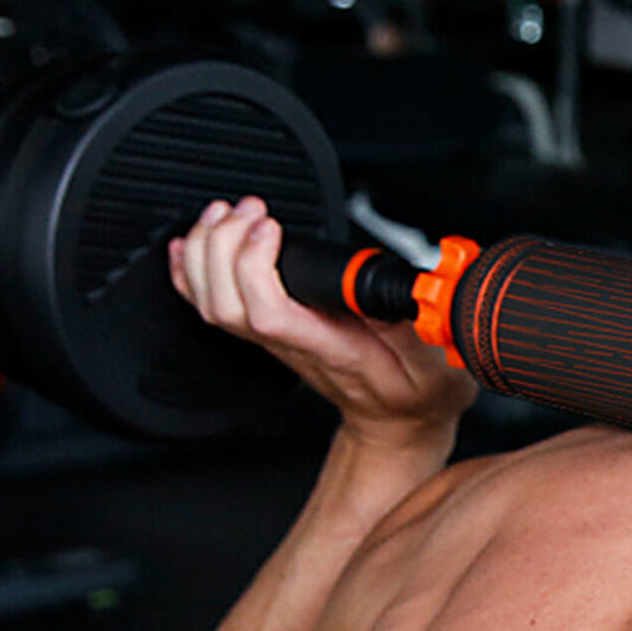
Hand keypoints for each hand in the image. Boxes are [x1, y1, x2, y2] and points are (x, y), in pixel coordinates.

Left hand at [169, 197, 477, 449]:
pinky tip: (191, 245)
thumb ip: (430, 323)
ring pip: (212, 304)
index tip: (272, 228)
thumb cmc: (417, 391)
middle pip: (226, 304)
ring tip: (224, 214)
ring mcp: (275, 341)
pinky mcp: (269, 332)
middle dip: (223, 247)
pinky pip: (212, 304)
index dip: (256, 269)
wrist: (398, 420)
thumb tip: (425, 286)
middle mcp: (293, 344)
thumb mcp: (440, 360)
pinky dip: (191, 270)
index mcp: (332, 346)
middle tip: (249, 210)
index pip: (271, 315)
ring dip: (206, 252)